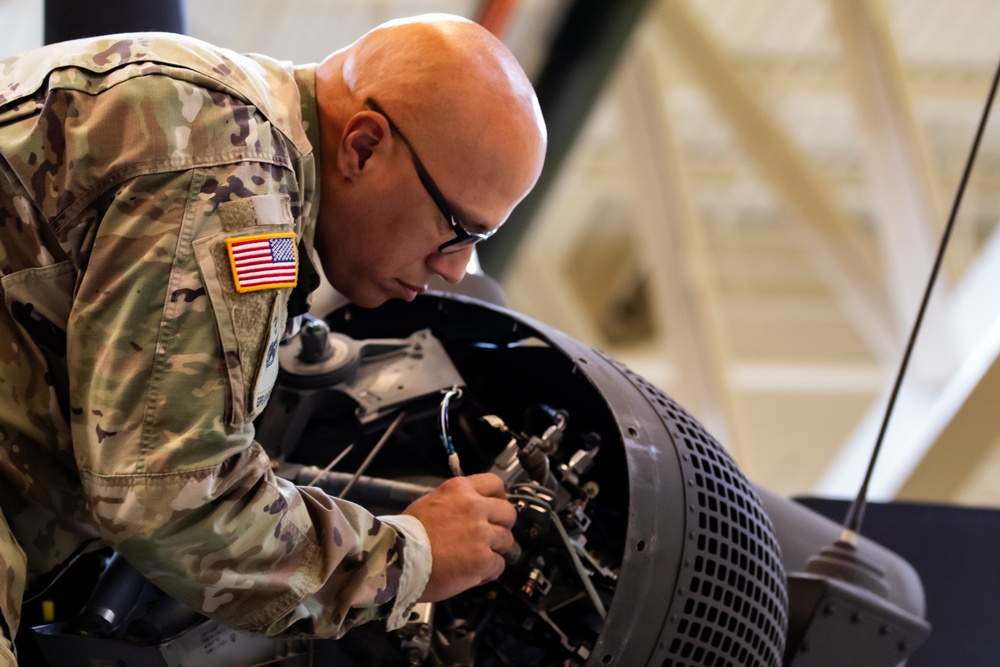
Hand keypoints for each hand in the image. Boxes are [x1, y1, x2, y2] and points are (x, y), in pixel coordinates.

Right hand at [403, 473, 515, 601]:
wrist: (396, 559)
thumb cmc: (406, 534)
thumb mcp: (430, 502)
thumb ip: (455, 502)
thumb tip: (468, 510)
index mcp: (461, 489)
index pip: (496, 483)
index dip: (498, 498)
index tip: (493, 509)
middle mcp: (475, 507)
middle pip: (508, 513)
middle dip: (501, 525)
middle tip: (488, 536)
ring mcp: (482, 534)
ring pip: (507, 540)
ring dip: (495, 550)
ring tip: (475, 557)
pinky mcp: (483, 560)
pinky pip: (499, 565)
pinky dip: (489, 571)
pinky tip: (474, 573)